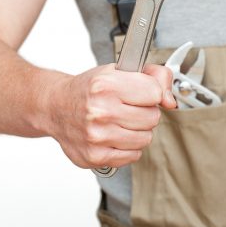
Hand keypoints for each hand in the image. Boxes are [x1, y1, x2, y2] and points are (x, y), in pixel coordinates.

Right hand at [44, 64, 175, 168]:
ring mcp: (97, 136)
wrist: (55, 107)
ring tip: (120, 121)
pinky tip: (114, 135)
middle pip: (152, 118)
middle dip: (144, 112)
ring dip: (137, 131)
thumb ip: (154, 76)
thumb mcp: (119, 70)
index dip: (150, 92)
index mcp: (106, 85)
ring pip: (145, 138)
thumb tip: (170, 101)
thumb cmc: (88, 89)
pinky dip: (128, 147)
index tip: (139, 91)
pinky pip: (133, 155)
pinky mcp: (96, 157)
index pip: (155, 93)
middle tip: (127, 107)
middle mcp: (100, 111)